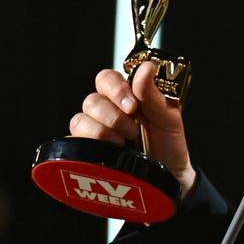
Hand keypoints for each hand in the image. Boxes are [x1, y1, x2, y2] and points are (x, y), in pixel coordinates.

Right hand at [69, 62, 195, 196]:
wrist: (169, 176)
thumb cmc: (169, 144)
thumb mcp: (168, 118)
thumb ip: (154, 94)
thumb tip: (146, 67)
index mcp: (127, 96)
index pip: (106, 78)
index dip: (115, 88)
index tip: (132, 106)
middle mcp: (107, 110)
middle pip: (92, 99)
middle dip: (113, 115)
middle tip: (133, 129)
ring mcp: (95, 130)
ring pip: (80, 119)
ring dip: (104, 130)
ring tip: (126, 142)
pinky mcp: (87, 149)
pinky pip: (74, 139)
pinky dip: (92, 142)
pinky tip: (111, 149)